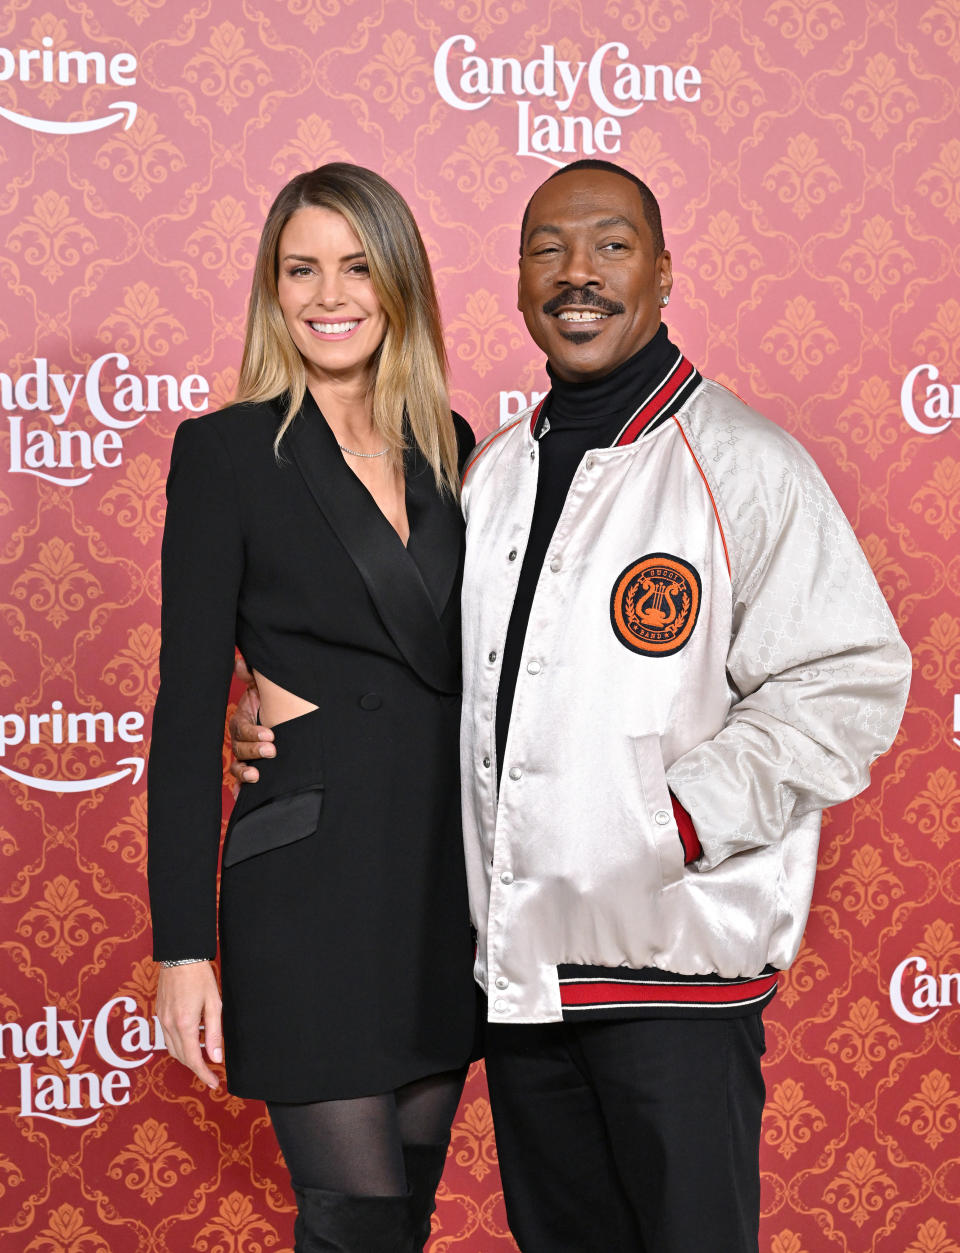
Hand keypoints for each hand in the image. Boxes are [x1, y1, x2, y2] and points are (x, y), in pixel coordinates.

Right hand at [156, 961, 222, 1088]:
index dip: (204, 1074)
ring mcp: (162, 1019)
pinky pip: (167, 1037)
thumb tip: (216, 1057)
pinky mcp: (159, 1013)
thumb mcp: (213, 1004)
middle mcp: (169, 1025)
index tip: (214, 1083)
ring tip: (204, 1056)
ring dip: (187, 1056)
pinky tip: (192, 1038)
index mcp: (185, 1024)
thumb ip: (214, 1033)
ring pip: (172, 1049)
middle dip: (196, 1067)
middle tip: (212, 1072)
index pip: (193, 1059)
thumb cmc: (200, 976)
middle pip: (181, 1057)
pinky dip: (179, 1044)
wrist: (180, 956)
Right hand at [229, 655, 272, 782]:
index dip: (253, 733)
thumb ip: (251, 676)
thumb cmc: (268, 702)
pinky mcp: (250, 769)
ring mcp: (244, 756)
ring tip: (256, 776)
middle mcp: (240, 740)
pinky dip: (241, 788)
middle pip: (240, 749)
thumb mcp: (261, 688)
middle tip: (272, 751)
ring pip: (238, 766)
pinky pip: (240, 781)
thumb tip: (241, 662)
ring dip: (245, 772)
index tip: (270, 734)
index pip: (242, 729)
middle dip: (255, 750)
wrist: (279, 715)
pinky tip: (244, 794)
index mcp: (242, 721)